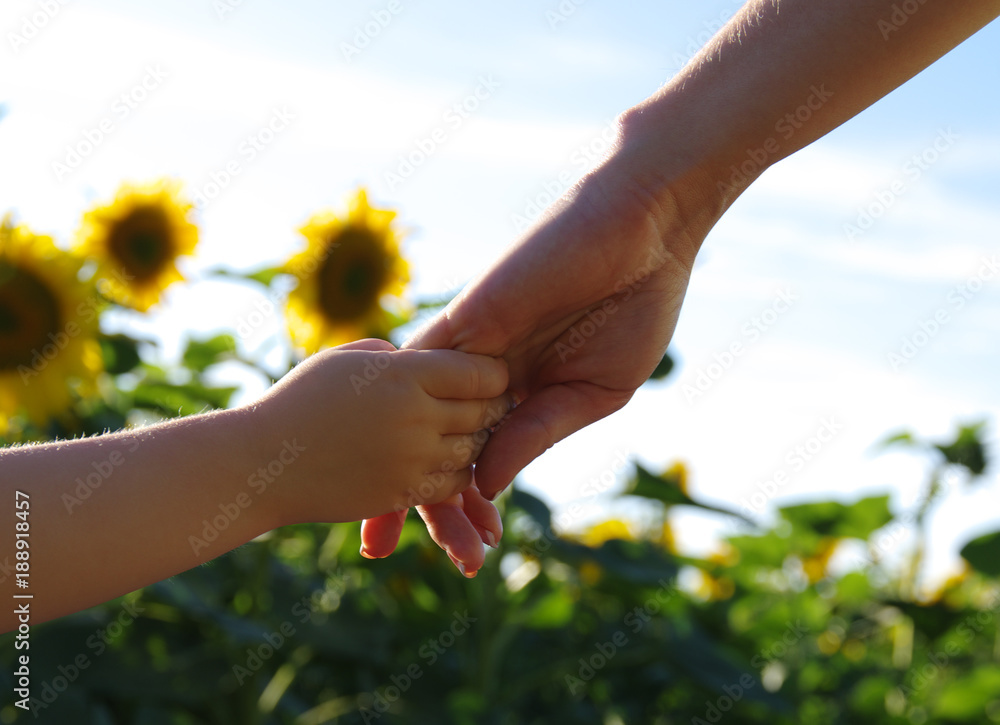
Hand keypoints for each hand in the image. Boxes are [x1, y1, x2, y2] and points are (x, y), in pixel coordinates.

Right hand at [250, 338, 510, 525]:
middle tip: (495, 403)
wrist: (262, 463)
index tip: (491, 375)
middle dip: (493, 406)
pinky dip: (458, 473)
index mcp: (404, 373)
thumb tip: (427, 362)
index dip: (492, 373)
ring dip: (477, 441)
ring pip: (475, 450)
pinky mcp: (402, 493)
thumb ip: (394, 355)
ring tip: (470, 431)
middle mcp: (415, 415)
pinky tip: (444, 460)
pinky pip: (453, 483)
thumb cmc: (300, 401)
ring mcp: (411, 458)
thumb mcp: (345, 359)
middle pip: (485, 411)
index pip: (481, 372)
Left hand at [362, 145, 703, 572]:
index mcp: (523, 393)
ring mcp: (470, 350)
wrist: (642, 231)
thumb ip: (537, 435)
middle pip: (437, 447)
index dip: (466, 507)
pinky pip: (419, 375)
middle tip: (382, 552)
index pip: (481, 458)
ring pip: (418, 421)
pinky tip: (378, 465)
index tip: (462, 554)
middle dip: (415, 503)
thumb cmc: (635, 306)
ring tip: (374, 535)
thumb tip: (485, 487)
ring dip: (396, 474)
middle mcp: (485, 376)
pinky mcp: (462, 322)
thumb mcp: (594, 392)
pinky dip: (400, 421)